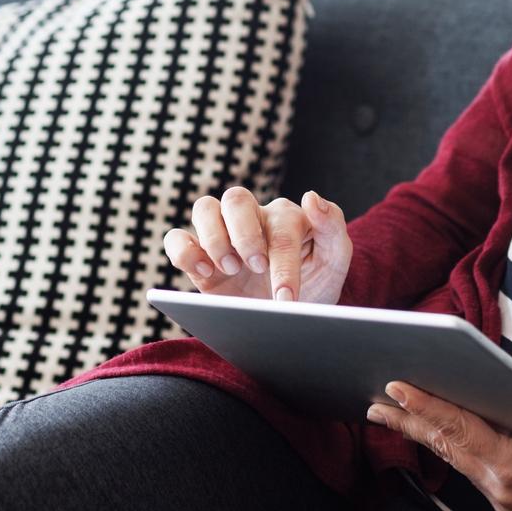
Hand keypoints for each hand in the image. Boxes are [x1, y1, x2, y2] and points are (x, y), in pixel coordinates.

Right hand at [162, 186, 352, 304]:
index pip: (281, 229)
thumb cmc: (314, 282)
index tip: (286, 299)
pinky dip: (184, 252)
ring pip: (203, 208)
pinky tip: (205, 272)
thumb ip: (332, 226)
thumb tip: (310, 196)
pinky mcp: (199, 255)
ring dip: (215, 239)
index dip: (284, 264)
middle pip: (236, 199)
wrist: (290, 314)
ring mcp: (223, 234)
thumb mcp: (335, 260)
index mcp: (287, 217)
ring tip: (231, 269)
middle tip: (256, 268)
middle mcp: (252, 218)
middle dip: (245, 236)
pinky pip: (177, 238)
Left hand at [366, 381, 511, 510]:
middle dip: (409, 422)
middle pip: (447, 448)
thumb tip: (466, 385)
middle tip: (374, 402)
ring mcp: (505, 505)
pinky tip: (433, 433)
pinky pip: (474, 472)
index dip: (424, 406)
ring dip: (426, 435)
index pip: (458, 429)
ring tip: (392, 414)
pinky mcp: (510, 509)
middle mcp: (503, 491)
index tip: (395, 386)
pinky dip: (453, 449)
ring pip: (456, 461)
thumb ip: (507, 406)